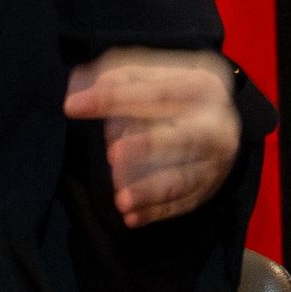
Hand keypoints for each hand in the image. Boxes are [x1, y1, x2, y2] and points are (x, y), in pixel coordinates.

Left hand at [64, 47, 244, 227]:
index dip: (115, 97)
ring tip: (121, 200)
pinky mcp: (211, 186)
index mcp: (202, 85)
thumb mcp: (150, 73)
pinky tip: (131, 218)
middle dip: (151, 146)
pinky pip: (185, 202)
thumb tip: (77, 90)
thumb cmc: (170, 91)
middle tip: (112, 155)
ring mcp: (217, 159)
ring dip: (152, 190)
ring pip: (186, 178)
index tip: (72, 106)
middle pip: (187, 137)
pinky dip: (158, 212)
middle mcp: (217, 123)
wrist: (217, 116)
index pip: (158, 91)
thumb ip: (114, 75)